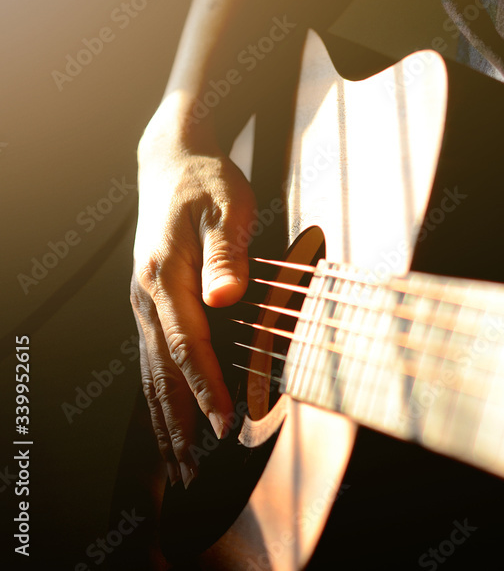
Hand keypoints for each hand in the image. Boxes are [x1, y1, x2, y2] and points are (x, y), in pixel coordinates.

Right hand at [129, 95, 255, 486]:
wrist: (173, 162)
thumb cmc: (207, 182)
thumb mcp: (228, 208)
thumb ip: (227, 255)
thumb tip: (227, 299)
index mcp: (163, 276)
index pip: (186, 345)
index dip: (206, 388)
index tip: (223, 425)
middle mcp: (145, 297)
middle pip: (161, 373)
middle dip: (178, 425)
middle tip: (194, 473)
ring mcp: (142, 304)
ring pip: (151, 374)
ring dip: (165, 421)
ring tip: (179, 466)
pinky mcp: (150, 305)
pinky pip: (152, 361)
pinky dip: (160, 398)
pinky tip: (169, 422)